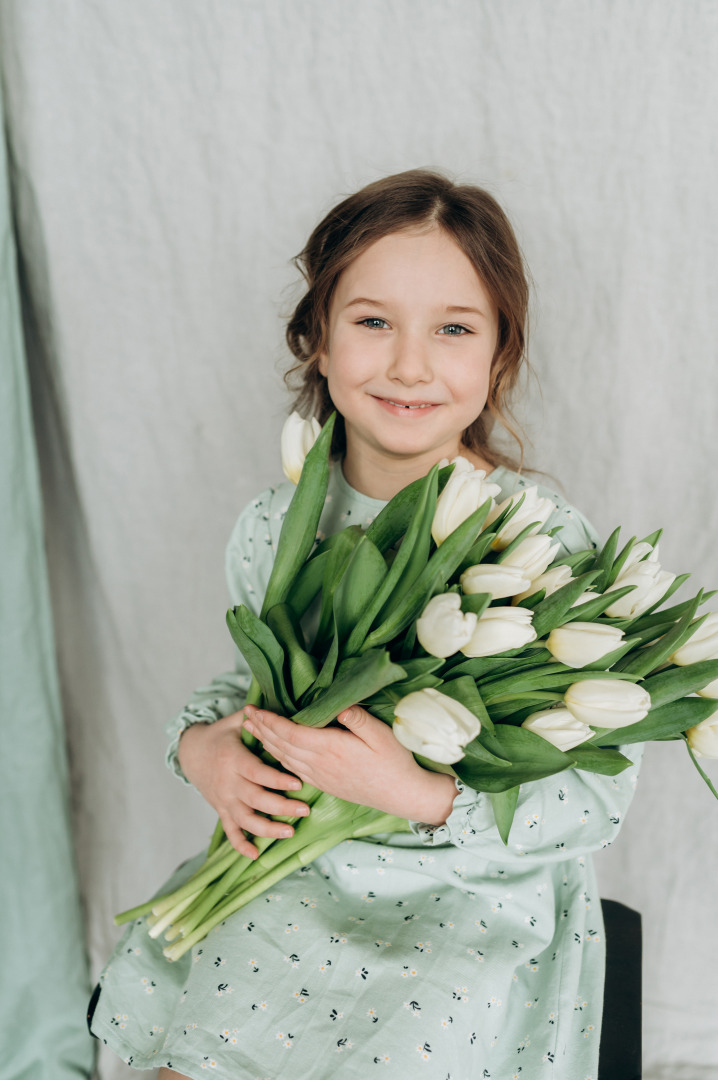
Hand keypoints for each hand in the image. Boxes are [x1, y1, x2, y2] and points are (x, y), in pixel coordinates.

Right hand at [177, 713, 310, 858]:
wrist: (190, 753)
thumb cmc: (220, 735)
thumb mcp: (234, 722)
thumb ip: (254, 718)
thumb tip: (275, 707)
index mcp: (233, 760)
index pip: (257, 773)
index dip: (276, 780)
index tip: (298, 784)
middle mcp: (228, 782)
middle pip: (255, 799)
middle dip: (281, 807)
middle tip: (305, 810)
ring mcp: (223, 799)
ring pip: (245, 820)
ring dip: (267, 829)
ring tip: (290, 833)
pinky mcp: (220, 810)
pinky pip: (229, 831)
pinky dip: (241, 845)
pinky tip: (257, 855)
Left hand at [243, 704, 457, 824]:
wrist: (400, 794)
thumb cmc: (394, 761)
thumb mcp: (381, 734)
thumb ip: (358, 719)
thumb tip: (339, 705)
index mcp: (331, 748)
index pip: (292, 733)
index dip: (271, 721)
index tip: (255, 709)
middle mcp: (319, 764)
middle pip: (282, 745)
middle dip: (261, 729)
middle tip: (244, 714)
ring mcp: (320, 776)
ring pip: (284, 758)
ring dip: (266, 743)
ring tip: (252, 729)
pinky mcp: (323, 784)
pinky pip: (293, 770)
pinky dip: (278, 757)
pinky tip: (273, 751)